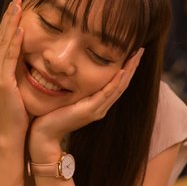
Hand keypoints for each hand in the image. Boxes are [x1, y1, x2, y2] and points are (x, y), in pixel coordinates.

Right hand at [0, 0, 28, 139]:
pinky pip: (9, 57)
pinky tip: (20, 29)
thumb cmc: (19, 109)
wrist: (12, 130)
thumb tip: (29, 54)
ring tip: (19, 6)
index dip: (9, 21)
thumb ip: (19, 68)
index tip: (17, 5)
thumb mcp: (18, 83)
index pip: (2, 39)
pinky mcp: (1, 81)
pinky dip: (14, 42)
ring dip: (11, 23)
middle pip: (0, 36)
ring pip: (4, 43)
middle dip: (9, 16)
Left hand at [28, 48, 143, 161]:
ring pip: (118, 88)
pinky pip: (106, 94)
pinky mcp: (89, 110)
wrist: (45, 135)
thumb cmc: (52, 116)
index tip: (133, 54)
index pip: (117, 84)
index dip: (127, 70)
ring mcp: (97, 110)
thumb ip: (77, 90)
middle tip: (141, 51)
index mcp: (98, 104)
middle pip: (122, 85)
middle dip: (132, 67)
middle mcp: (101, 107)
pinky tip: (121, 71)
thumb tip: (76, 73)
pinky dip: (115, 82)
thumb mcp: (68, 99)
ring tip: (136, 57)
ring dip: (128, 71)